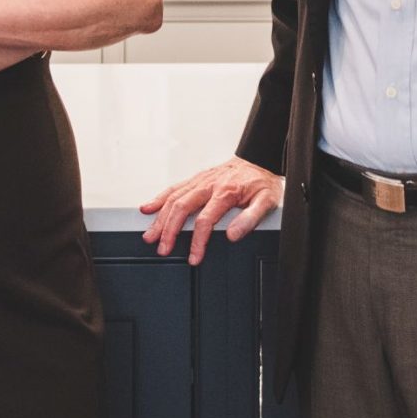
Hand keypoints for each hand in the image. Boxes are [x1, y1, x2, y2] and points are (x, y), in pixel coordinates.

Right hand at [140, 158, 284, 263]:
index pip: (205, 220)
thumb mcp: (267, 201)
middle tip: (163, 248)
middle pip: (182, 208)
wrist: (259, 160)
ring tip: (150, 235)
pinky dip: (159, 199)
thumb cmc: (261, 182)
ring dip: (160, 218)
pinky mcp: (196, 179)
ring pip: (173, 199)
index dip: (197, 242)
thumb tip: (233, 235)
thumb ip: (250, 219)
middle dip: (169, 231)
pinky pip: (174, 188)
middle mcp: (209, 185)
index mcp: (225, 193)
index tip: (193, 257)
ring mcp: (200, 181)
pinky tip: (149, 209)